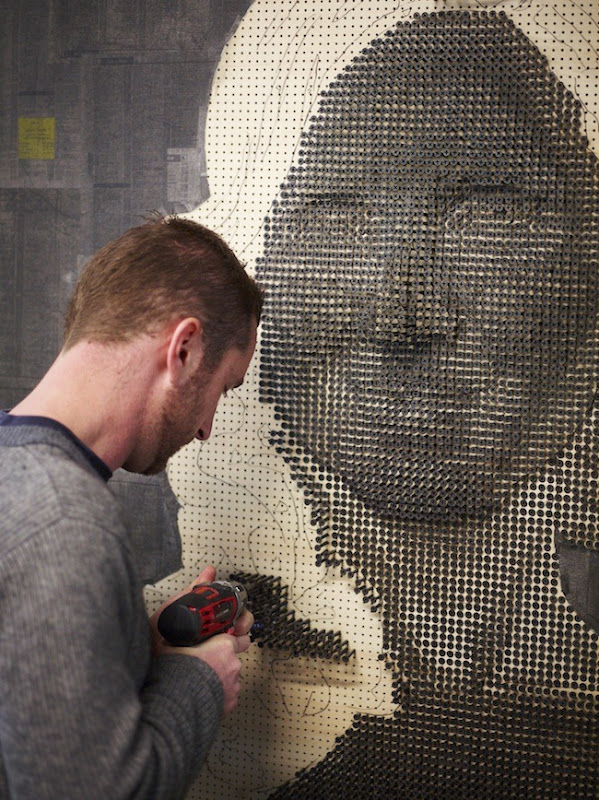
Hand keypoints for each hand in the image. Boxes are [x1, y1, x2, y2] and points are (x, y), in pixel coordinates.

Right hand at [150, 566, 253, 714]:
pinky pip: (225, 694)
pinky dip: (216, 690)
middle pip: (235, 655)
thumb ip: (192, 592)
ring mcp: (231, 689)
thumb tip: (208, 571)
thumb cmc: (164, 664)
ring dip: (218, 672)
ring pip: (229, 674)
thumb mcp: (171, 621)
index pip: (240, 635)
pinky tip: (198, 687)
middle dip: (223, 653)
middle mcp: (232, 667)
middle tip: (202, 654)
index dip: (228, 634)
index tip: (217, 636)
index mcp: (224, 646)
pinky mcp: (227, 707)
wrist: (163, 705)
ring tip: (195, 673)